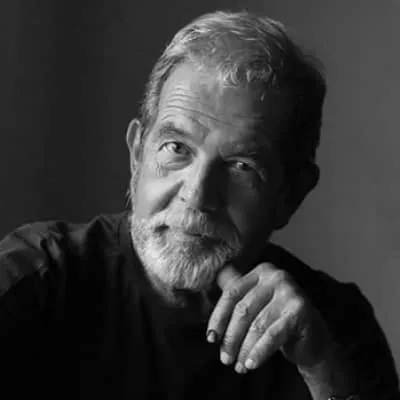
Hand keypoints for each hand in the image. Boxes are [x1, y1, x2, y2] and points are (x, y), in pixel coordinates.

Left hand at [206, 263, 336, 373]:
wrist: (313, 338)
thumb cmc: (278, 319)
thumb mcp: (256, 302)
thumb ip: (238, 289)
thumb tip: (217, 274)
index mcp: (262, 271)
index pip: (232, 293)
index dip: (218, 317)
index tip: (211, 338)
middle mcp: (276, 276)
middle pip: (243, 310)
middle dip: (231, 338)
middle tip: (225, 359)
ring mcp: (290, 291)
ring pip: (256, 325)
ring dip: (244, 349)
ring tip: (238, 366)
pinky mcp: (300, 310)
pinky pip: (272, 335)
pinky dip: (259, 352)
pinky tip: (251, 364)